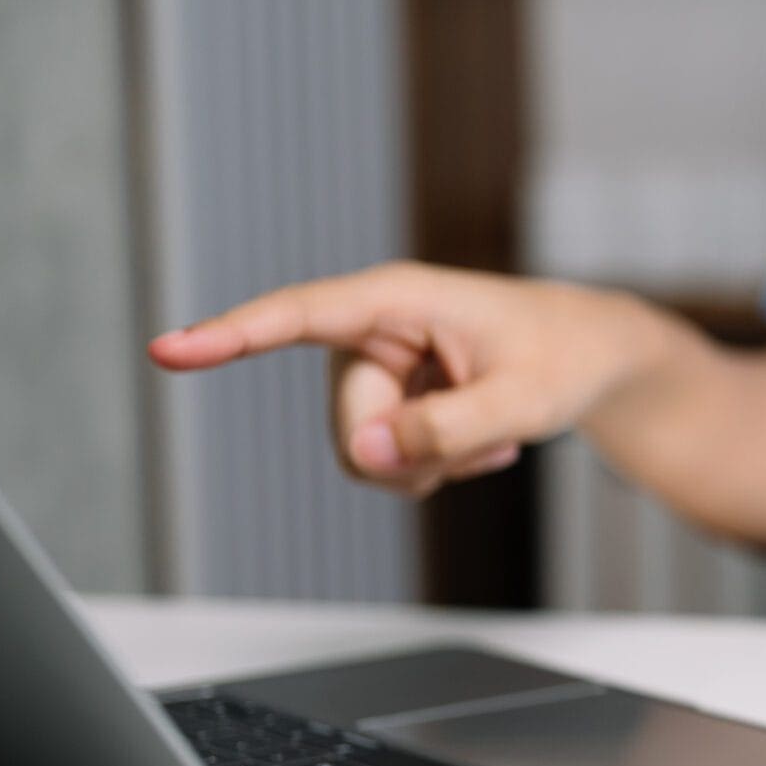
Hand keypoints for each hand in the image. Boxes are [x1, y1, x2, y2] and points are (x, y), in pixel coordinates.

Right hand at [148, 262, 665, 501]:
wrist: (596, 358)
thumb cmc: (566, 358)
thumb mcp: (523, 400)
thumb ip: (447, 429)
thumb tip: (364, 455)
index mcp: (397, 298)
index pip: (298, 315)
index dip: (231, 335)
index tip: (168, 350)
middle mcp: (374, 328)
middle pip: (350, 423)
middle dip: (409, 452)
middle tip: (484, 440)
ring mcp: (377, 366)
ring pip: (361, 451)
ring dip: (425, 464)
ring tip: (489, 435)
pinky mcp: (388, 398)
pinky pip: (383, 461)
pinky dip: (435, 467)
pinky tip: (484, 440)